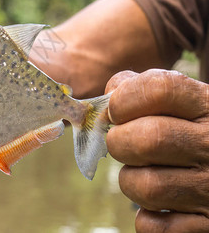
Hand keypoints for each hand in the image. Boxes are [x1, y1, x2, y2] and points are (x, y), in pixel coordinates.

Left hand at [106, 69, 208, 231]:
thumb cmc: (193, 130)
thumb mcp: (183, 102)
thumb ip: (144, 89)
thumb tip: (109, 95)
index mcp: (207, 106)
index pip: (158, 89)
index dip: (124, 99)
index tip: (116, 110)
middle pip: (146, 140)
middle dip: (119, 142)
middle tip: (123, 142)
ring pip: (145, 186)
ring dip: (131, 180)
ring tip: (144, 172)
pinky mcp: (206, 224)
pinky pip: (153, 227)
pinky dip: (146, 217)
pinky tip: (158, 203)